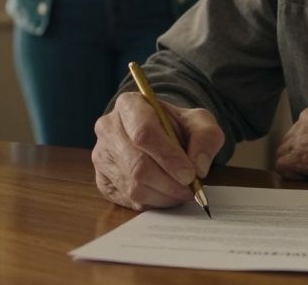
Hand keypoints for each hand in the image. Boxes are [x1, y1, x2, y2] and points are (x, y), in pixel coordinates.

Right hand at [92, 92, 223, 209]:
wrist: (160, 135)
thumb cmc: (177, 127)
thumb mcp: (199, 122)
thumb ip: (206, 138)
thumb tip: (198, 167)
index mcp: (129, 104)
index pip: (144, 133)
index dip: (168, 157)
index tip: (189, 174)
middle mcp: (108, 128)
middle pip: (137, 165)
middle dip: (169, 183)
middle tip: (190, 189)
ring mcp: (101, 155)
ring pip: (133, 186)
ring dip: (163, 195)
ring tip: (180, 191)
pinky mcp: (101, 179)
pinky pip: (127, 199)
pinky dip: (151, 202)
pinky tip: (163, 193)